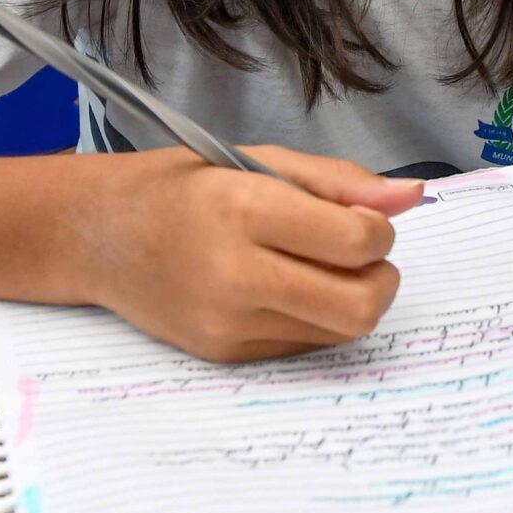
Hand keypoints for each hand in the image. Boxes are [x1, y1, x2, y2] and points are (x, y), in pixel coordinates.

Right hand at [85, 146, 421, 362]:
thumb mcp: (260, 160)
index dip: (379, 230)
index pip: (356, 241)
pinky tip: (286, 289)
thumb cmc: (183, 188)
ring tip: (322, 269)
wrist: (101, 236)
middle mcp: (236, 273)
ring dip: (352, 300)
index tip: (362, 218)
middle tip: (362, 257)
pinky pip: (304, 344)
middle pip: (359, 304)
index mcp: (245, 210)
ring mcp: (228, 322)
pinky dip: (315, 318)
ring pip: (339, 331)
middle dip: (380, 279)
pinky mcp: (225, 352)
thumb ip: (339, 181)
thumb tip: (412, 196)